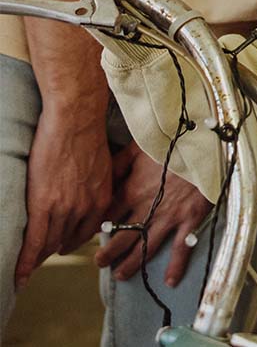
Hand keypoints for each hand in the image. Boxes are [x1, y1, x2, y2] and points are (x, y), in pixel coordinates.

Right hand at [15, 102, 112, 288]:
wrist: (75, 118)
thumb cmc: (86, 134)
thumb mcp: (101, 165)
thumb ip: (94, 185)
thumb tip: (87, 193)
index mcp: (101, 198)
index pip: (86, 232)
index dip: (72, 241)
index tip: (62, 247)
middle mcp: (85, 208)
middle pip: (66, 240)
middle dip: (54, 250)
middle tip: (41, 257)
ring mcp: (64, 208)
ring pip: (49, 243)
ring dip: (38, 258)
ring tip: (29, 265)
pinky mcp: (43, 204)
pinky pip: (34, 241)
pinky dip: (26, 262)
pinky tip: (20, 275)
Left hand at [96, 143, 210, 285]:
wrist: (205, 142)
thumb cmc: (172, 140)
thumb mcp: (140, 145)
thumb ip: (119, 161)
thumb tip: (101, 175)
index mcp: (132, 190)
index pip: (107, 215)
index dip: (97, 227)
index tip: (91, 234)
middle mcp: (146, 208)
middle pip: (121, 237)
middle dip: (107, 253)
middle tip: (99, 263)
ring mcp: (168, 217)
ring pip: (144, 248)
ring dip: (130, 264)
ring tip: (119, 275)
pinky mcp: (189, 219)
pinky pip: (181, 248)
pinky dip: (176, 266)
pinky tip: (169, 282)